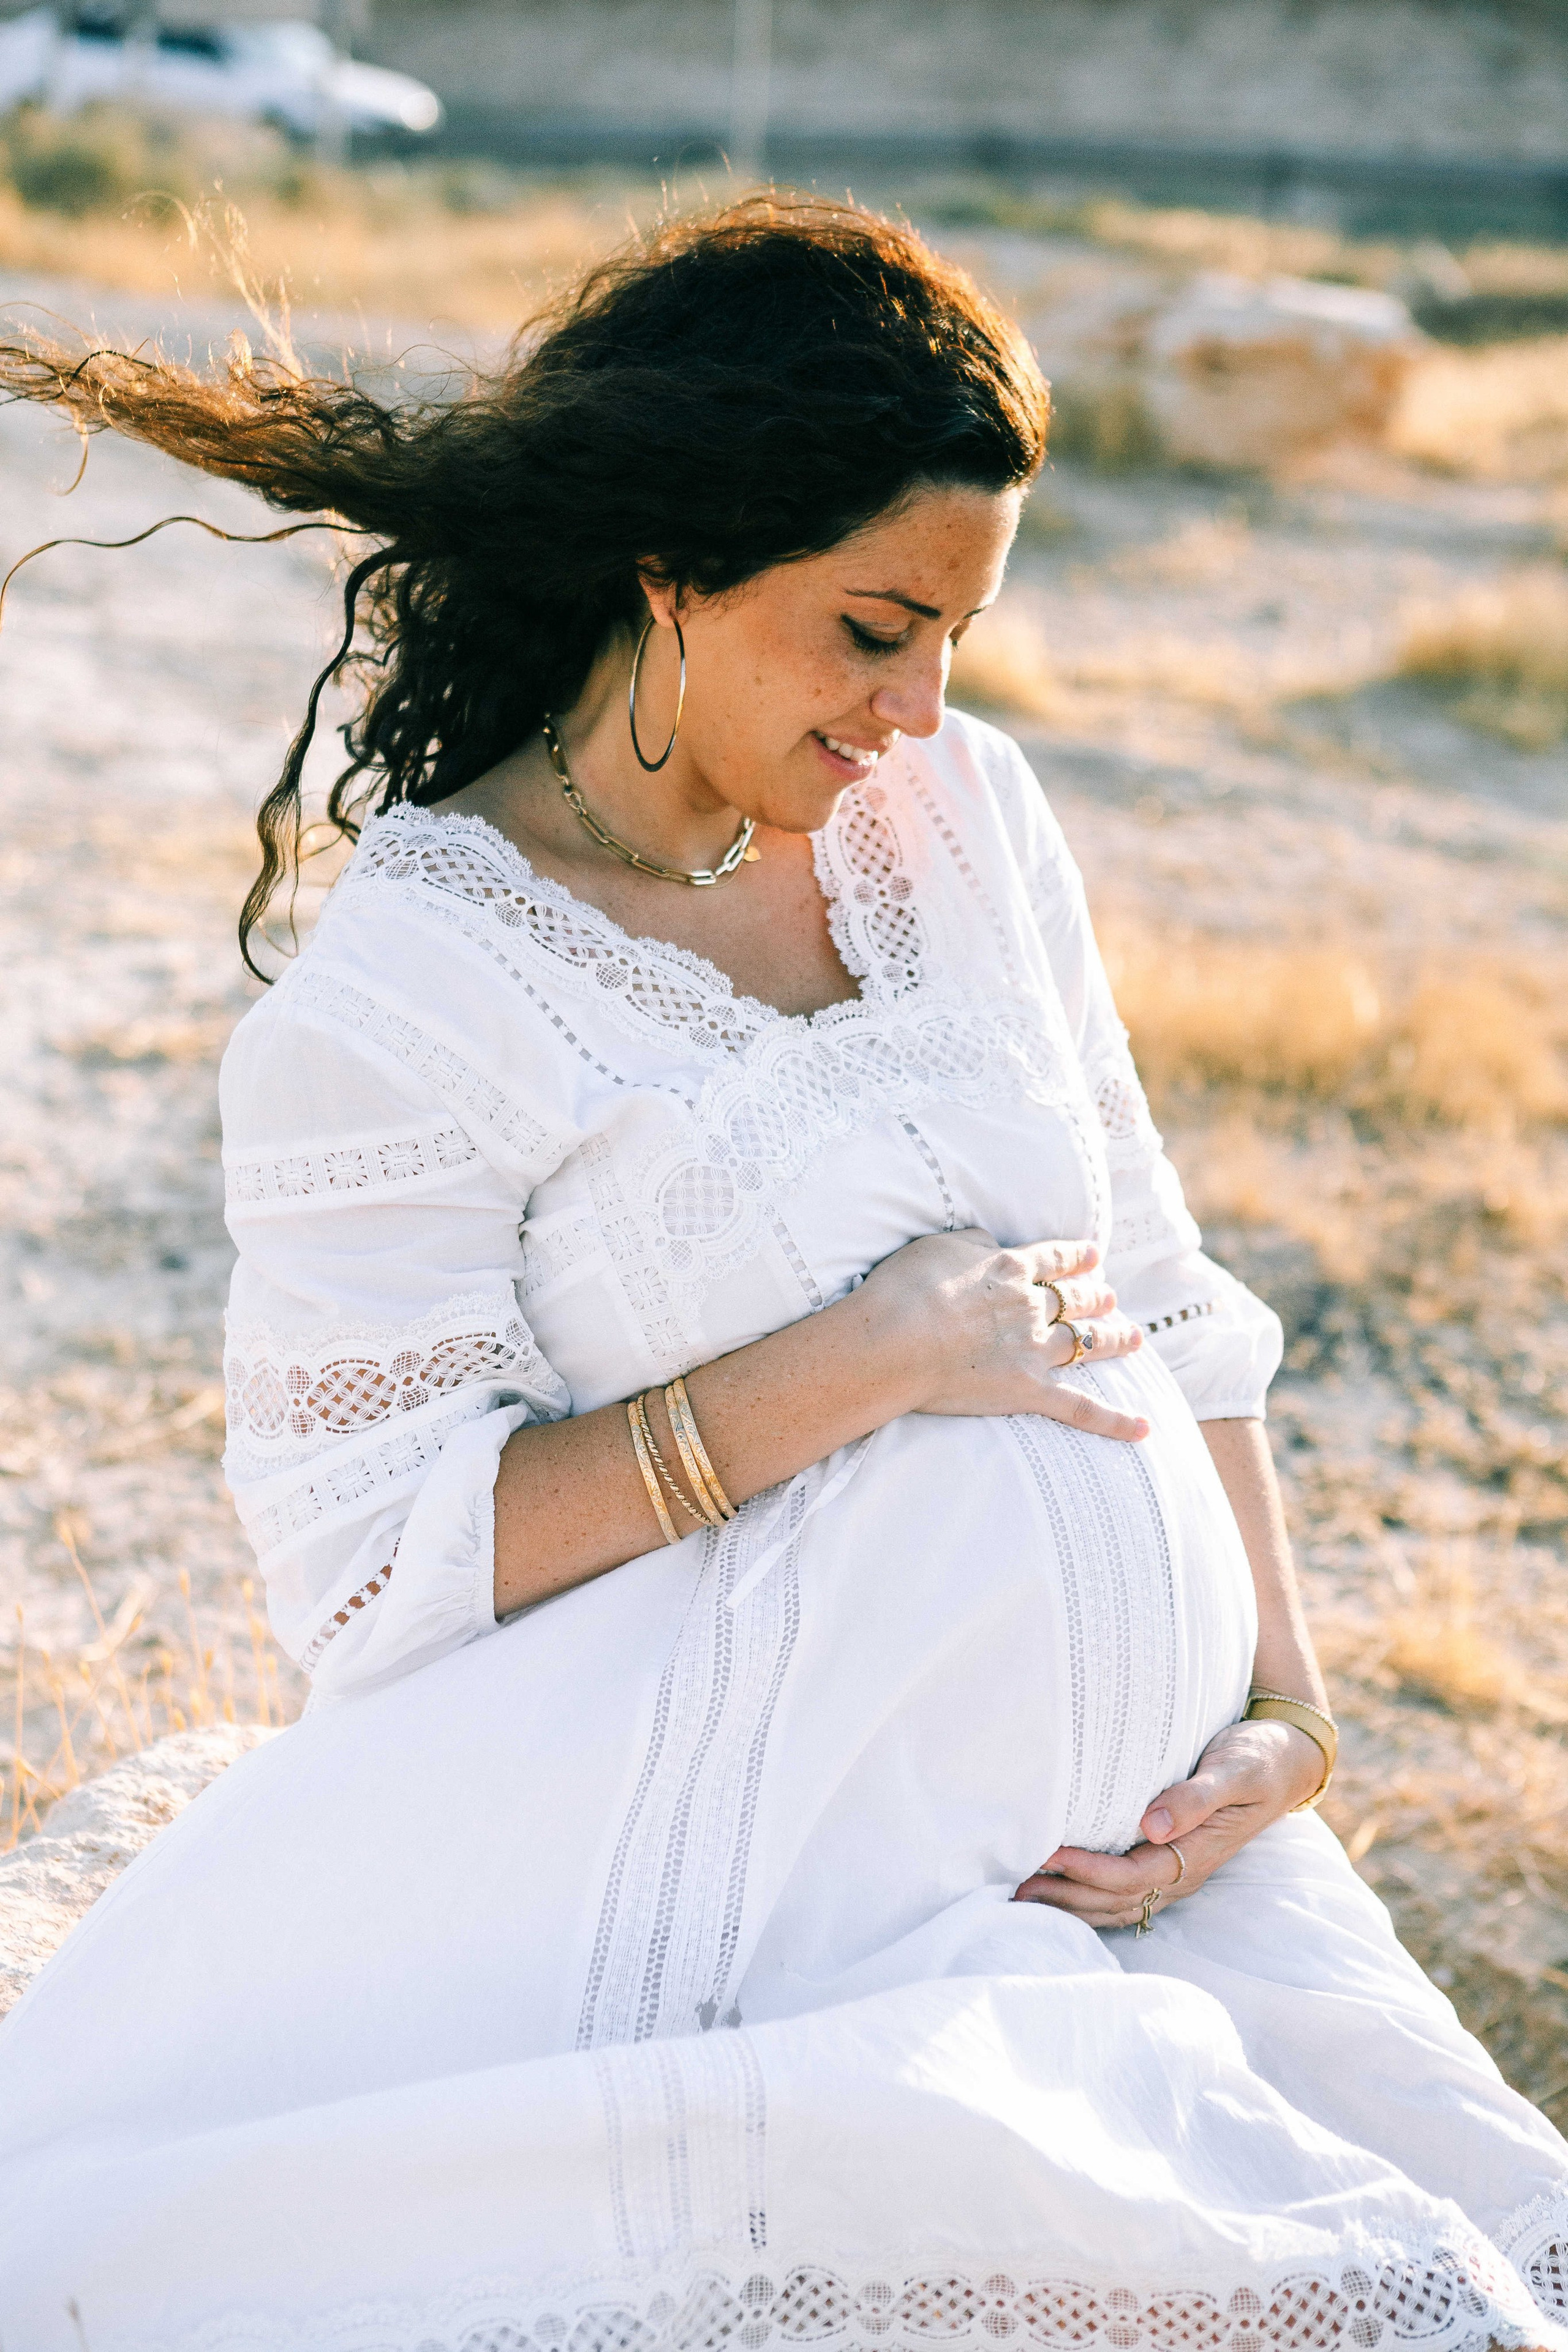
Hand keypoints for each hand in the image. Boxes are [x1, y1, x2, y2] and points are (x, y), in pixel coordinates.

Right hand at [861, 1229, 1147, 1442]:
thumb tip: (994, 1245)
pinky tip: (1142, 1429)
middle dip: (1096, 1298)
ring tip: (1133, 1337)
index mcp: (1010, 1270)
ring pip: (1085, 1344)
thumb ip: (974, 1242)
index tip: (1093, 1256)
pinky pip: (1080, 1409)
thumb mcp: (939, 1245)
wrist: (896, 1340)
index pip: (1053, 1260)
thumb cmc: (907, 1289)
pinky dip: (1114, 1421)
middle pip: (1074, 1300)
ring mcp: (1033, 1351)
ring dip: (1113, 1339)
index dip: (1075, 1257)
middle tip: (1112, 1297)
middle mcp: (1030, 1308)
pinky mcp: (1028, 1392)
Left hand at [1011, 1717, 1326, 1927]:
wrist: (1287, 1761)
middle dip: (1068, 1896)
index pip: (1133, 1875)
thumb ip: (1197, 1796)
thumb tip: (1153, 1825)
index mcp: (1197, 1853)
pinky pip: (1124, 1892)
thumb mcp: (1237, 1769)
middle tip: (1016, 1887)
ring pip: (1118, 1903)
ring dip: (1072, 1903)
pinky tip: (1059, 1887)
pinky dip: (1088, 1895)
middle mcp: (1184, 1871)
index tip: (1049, 1855)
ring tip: (1024, 1894)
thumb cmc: (1258, 1758)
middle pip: (1117, 1899)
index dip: (1089, 1871)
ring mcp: (1177, 1870)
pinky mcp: (1168, 1859)